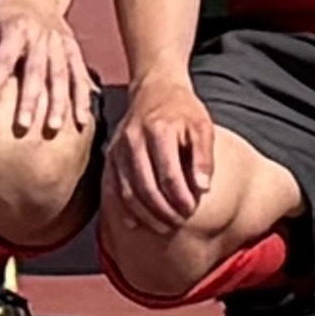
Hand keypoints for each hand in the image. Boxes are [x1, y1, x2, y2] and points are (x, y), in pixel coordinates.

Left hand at [0, 0, 93, 142]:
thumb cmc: (2, 13)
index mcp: (15, 29)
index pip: (4, 59)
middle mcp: (41, 37)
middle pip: (36, 71)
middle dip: (31, 99)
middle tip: (23, 126)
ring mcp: (60, 44)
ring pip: (62, 75)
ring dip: (59, 102)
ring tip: (53, 128)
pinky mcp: (73, 50)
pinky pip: (80, 75)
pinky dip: (82, 97)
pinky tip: (81, 120)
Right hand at [114, 76, 220, 228]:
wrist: (155, 89)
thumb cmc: (183, 110)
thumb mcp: (202, 126)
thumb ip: (204, 157)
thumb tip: (203, 189)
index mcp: (159, 131)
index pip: (168, 174)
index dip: (180, 197)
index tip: (191, 210)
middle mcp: (133, 140)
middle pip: (145, 186)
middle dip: (162, 210)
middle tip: (178, 223)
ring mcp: (118, 149)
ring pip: (126, 191)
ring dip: (144, 214)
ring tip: (163, 227)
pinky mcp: (110, 156)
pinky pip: (111, 188)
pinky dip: (121, 209)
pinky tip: (133, 224)